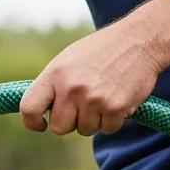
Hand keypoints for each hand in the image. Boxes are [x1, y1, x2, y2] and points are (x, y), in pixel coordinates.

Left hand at [19, 21, 163, 135]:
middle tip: (81, 105)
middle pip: (59, 127)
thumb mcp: (66, 61)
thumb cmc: (99, 51)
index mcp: (54, 74)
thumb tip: (38, 113)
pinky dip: (112, 120)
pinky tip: (116, 99)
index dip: (31, 122)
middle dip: (69, 121)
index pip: (29, 108)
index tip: (40, 124)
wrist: (140, 39)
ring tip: (101, 96)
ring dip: (93, 120)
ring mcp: (94, 99)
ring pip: (84, 129)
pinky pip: (107, 129)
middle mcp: (72, 88)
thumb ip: (51, 86)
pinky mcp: (116, 108)